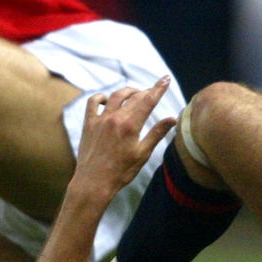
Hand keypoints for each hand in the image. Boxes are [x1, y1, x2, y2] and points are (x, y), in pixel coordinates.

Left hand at [73, 78, 176, 197]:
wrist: (94, 182)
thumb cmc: (121, 172)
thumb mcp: (143, 153)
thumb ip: (157, 133)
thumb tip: (172, 118)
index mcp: (130, 125)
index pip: (148, 100)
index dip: (158, 88)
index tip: (165, 79)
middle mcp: (115, 118)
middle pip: (134, 97)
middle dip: (145, 91)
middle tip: (152, 92)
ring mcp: (100, 119)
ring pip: (115, 96)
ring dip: (127, 92)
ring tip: (135, 94)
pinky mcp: (89, 124)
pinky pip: (93, 102)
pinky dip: (101, 97)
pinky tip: (107, 100)